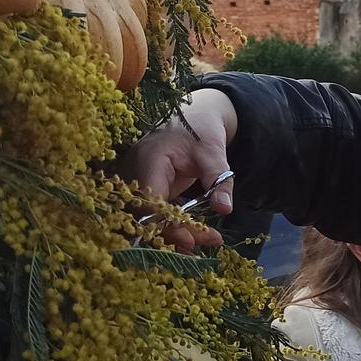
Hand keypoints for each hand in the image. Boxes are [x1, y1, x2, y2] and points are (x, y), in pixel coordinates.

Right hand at [123, 89, 237, 248]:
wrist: (193, 116)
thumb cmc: (200, 129)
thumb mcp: (213, 151)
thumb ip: (219, 179)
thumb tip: (225, 208)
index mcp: (149, 160)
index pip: (150, 202)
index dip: (166, 225)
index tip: (191, 240)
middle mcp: (135, 173)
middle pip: (146, 215)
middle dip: (173, 234)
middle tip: (203, 245)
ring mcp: (137, 181)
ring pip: (149, 218)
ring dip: (174, 233)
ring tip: (204, 244)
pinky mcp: (146, 189)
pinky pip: (154, 213)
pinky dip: (173, 225)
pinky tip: (194, 237)